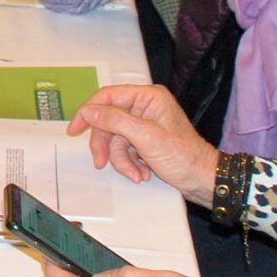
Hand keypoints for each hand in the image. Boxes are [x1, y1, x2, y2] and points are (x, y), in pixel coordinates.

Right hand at [68, 83, 219, 204]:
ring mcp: (144, 124)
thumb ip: (115, 120)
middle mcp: (144, 107)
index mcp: (148, 97)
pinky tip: (142, 173)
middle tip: (100, 162)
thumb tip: (89, 111)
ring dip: (122, 160)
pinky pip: (125, 150)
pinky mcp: (144, 141)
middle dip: (108, 145)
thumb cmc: (181, 155)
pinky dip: (130, 164)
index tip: (75, 128)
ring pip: (115, 139)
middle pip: (109, 121)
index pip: (109, 96)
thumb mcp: (145, 137)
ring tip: (137, 174)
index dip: (89, 111)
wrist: (201, 179)